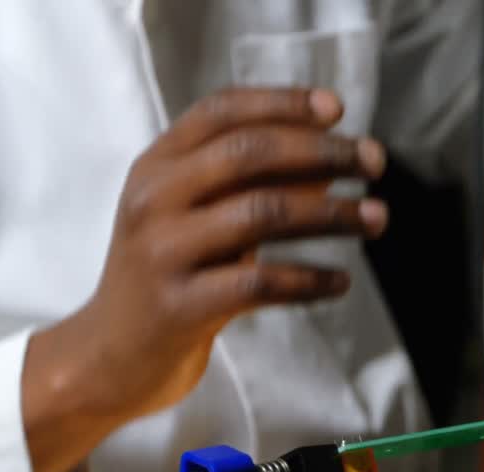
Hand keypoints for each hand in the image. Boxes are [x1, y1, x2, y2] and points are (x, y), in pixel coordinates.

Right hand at [23, 87, 386, 471]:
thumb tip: (328, 160)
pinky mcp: (181, 306)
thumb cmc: (167, 279)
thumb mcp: (194, 218)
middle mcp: (154, 199)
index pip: (222, 112)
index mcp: (156, 166)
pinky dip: (311, 279)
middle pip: (250, 153)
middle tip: (374, 162)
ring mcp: (163, 251)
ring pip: (263, 213)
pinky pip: (261, 283)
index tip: (338, 109)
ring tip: (376, 218)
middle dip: (322, 152)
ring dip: (332, 214)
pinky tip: (341, 282)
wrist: (107, 357)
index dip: (283, 103)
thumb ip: (248, 184)